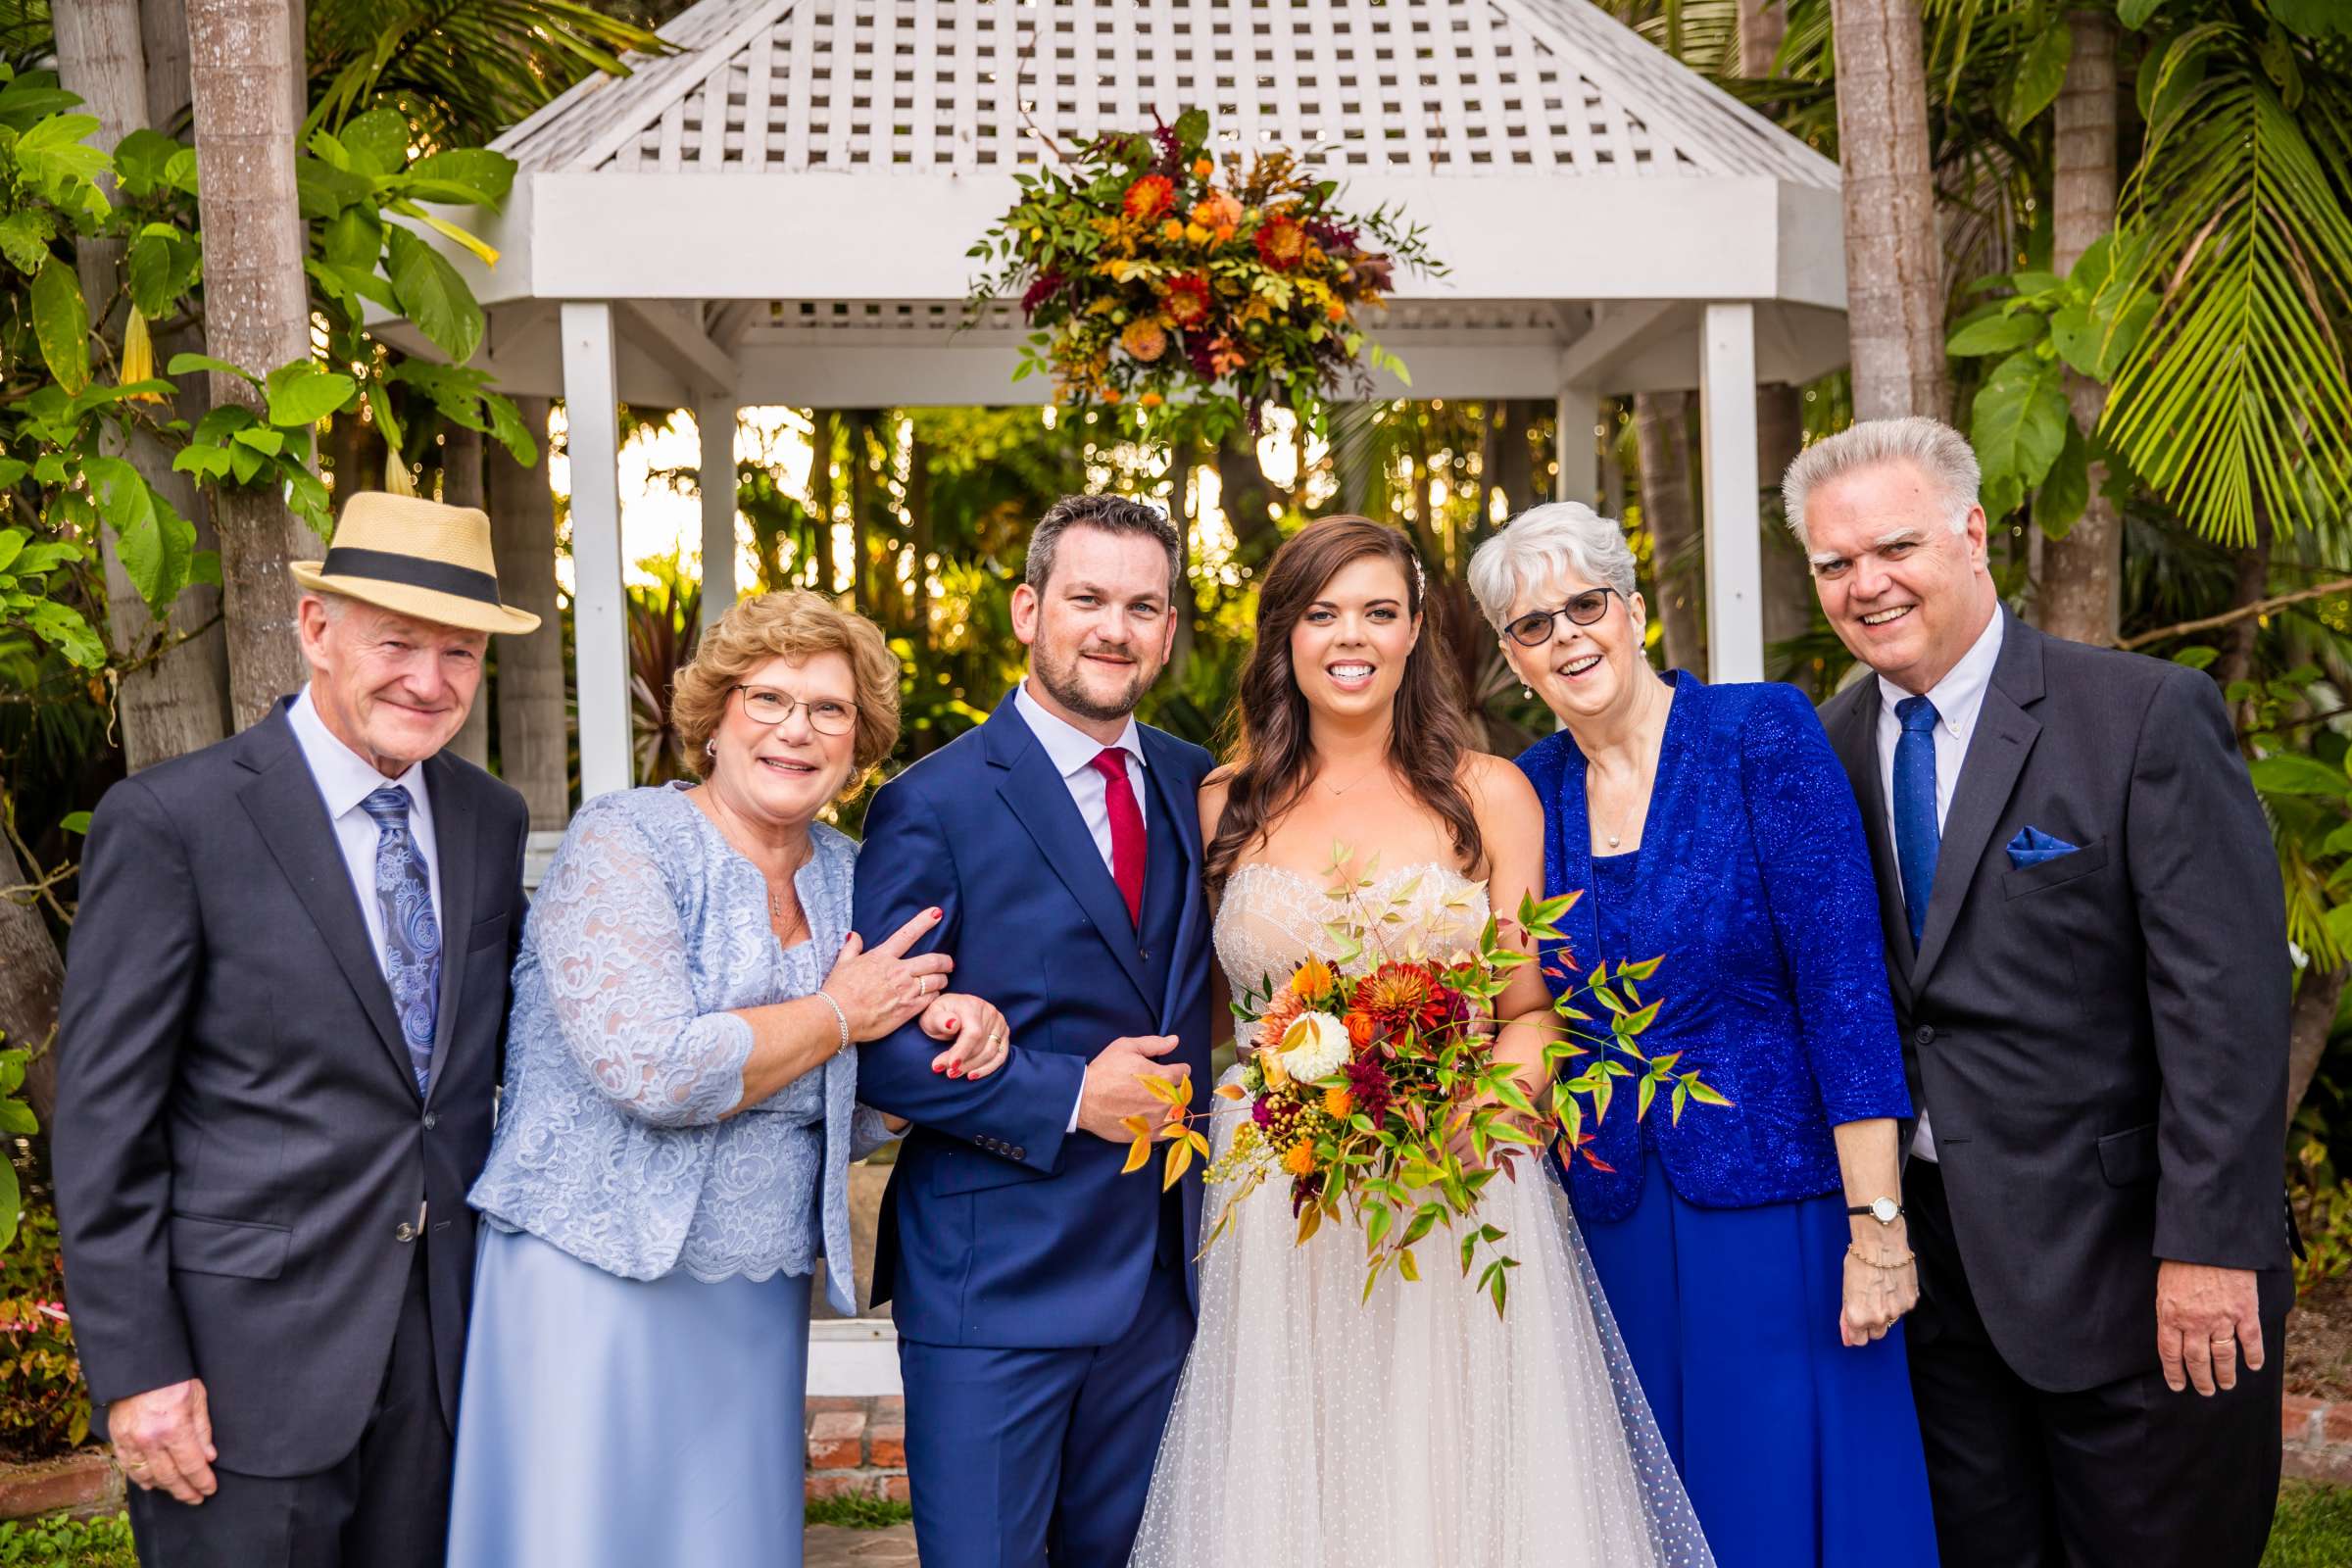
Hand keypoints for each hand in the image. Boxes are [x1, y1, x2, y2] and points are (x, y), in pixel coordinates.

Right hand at [109, 1378, 216, 1505]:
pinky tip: (151, 1484)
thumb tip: (209, 1457)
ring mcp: (131, 1441)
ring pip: (148, 1476)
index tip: (210, 1489)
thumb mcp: (197, 1397)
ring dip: (164, 1488)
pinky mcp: (117, 1439)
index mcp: (174, 1428)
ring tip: (178, 1492)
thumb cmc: (173, 1378)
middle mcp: (150, 1440)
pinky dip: (141, 1479)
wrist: (138, 1366)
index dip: (202, 1481)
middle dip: (185, 1491)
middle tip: (196, 1498)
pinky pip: (128, 1467)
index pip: (191, 1466)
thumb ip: (203, 1430)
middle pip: (170, 1477)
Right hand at [826, 909, 954, 1041]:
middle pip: (932, 960)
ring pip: (936, 981)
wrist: (838, 1018)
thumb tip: (854, 936)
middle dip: (945, 961)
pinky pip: (931, 999)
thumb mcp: (841, 964)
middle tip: (949, 963)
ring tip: (942, 981)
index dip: (924, 922)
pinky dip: (935, 996)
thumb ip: (851, 948)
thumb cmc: (838, 991)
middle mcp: (898, 971)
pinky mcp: (909, 1009)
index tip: (937, 913)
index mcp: (882, 957)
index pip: (908, 934)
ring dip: (942, 979)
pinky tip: (933, 997)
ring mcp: (905, 990)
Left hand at [921, 994, 1011, 1081]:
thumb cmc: (937, 1016)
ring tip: (954, 1074)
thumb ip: (939, 1020)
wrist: (948, 1012)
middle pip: (982, 1045)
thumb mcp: (931, 1016)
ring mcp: (999, 1023)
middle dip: (964, 1062)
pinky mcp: (1003, 1034)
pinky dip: (988, 1068)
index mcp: (972, 1005)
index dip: (962, 1051)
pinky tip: (972, 1075)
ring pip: (991, 1052)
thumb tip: (952, 1024)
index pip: (973, 1033)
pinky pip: (1000, 1055)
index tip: (950, 1065)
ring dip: (973, 1067)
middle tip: (947, 1073)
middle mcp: (989, 1012)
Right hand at [1075, 1036, 1188, 1140]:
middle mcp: (1163, 1099)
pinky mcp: (1147, 1134)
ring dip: (1174, 1107)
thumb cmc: (1104, 1071)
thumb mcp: (1126, 1047)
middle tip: (1165, 1084)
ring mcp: (1156, 1119)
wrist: (1084, 1099)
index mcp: (1162, 1077)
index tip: (1174, 1068)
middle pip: (1183, 1093)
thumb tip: (1175, 1040)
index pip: (1184, 1072)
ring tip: (1163, 1102)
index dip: (1179, 1068)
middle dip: (1177, 1086)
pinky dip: (1168, 1125)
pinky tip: (1159, 1118)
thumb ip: (1154, 1043)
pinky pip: (1168, 1133)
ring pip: (1178, 1113)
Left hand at [1840, 1225, 1918, 1346]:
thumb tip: (1848, 1337)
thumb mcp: (1846, 1290)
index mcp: (1858, 1317)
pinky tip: (1892, 1286)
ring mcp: (1896, 1311)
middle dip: (1871, 1324)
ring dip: (1885, 1312)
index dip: (1855, 1331)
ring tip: (1880, 1291)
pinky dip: (1897, 1301)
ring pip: (1890, 1322)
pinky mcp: (1910, 1302)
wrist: (1880, 1244)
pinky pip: (1903, 1309)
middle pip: (1876, 1334)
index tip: (1856, 1324)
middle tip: (1868, 1305)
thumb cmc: (1859, 1262)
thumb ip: (1847, 1316)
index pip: (1858, 1340)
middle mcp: (1878, 1318)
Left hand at [2157, 1260, 2263, 1394]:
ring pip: (2223, 1356)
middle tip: (2206, 1391)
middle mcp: (2195, 1322)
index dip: (2174, 1373)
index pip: (2170, 1353)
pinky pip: (2250, 1340)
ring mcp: (2221, 1318)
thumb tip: (2171, 1330)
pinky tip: (2254, 1366)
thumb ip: (2169, 1310)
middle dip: (2201, 1379)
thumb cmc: (2181, 1258)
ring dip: (2226, 1374)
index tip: (2178, 1386)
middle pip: (2197, 1360)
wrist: (2208, 1240)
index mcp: (2170, 1315)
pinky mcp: (2244, 1311)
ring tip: (2227, 1385)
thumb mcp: (2164, 1285)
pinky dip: (2254, 1356)